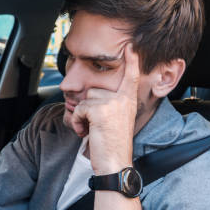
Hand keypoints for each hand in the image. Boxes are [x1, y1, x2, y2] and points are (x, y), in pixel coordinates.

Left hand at [70, 44, 139, 173]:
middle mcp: (123, 99)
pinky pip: (79, 109)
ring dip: (82, 116)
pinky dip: (78, 122)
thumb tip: (90, 96)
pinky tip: (86, 132)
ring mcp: (112, 103)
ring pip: (85, 99)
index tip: (131, 46)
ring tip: (91, 130)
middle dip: (88, 107)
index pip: (131, 77)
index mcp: (129, 100)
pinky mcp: (99, 109)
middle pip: (94, 90)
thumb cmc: (112, 145)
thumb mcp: (115, 120)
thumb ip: (109, 105)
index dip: (131, 61)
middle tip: (96, 126)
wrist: (115, 162)